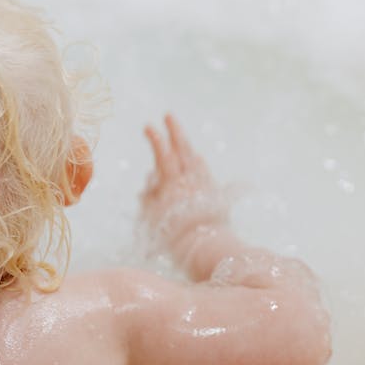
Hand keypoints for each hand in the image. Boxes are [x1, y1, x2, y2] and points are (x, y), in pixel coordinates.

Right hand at [140, 115, 227, 251]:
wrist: (207, 248)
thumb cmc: (174, 238)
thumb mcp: (153, 219)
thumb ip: (149, 198)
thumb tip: (149, 181)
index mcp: (174, 184)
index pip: (163, 155)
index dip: (156, 139)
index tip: (149, 126)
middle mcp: (191, 180)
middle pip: (183, 150)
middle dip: (175, 131)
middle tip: (169, 116)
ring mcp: (205, 186)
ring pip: (195, 160)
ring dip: (187, 147)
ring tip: (182, 140)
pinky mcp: (216, 195)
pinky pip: (206, 172)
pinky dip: (199, 163)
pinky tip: (197, 161)